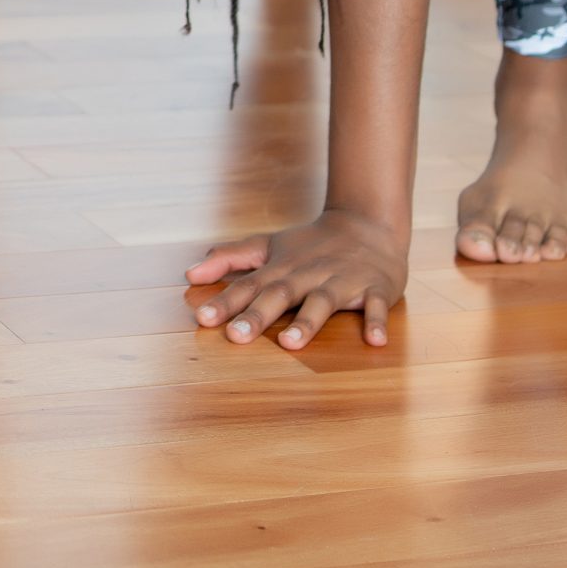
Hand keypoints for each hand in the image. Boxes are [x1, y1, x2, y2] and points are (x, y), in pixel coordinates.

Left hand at [186, 209, 408, 349]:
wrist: (368, 223)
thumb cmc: (311, 244)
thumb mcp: (269, 246)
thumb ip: (230, 258)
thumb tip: (189, 273)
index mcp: (281, 268)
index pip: (248, 286)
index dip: (225, 302)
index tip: (202, 319)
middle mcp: (308, 274)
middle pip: (280, 295)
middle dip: (258, 315)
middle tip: (236, 336)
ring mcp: (342, 280)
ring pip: (323, 302)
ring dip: (308, 322)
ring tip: (290, 344)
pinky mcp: (376, 287)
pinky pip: (377, 306)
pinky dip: (376, 321)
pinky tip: (374, 341)